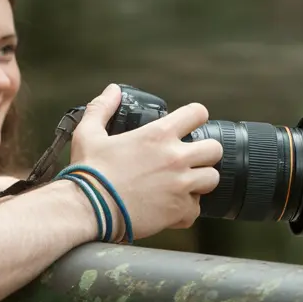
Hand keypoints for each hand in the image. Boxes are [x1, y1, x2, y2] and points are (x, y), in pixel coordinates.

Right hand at [68, 84, 222, 240]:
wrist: (88, 210)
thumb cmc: (89, 172)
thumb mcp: (88, 134)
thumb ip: (101, 108)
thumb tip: (112, 90)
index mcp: (158, 135)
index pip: (197, 114)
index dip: (196, 116)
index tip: (190, 124)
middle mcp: (175, 158)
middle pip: (214, 149)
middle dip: (205, 153)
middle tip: (189, 159)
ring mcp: (181, 185)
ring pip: (211, 179)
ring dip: (199, 181)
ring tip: (182, 185)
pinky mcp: (179, 211)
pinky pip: (196, 210)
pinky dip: (186, 210)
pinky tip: (170, 209)